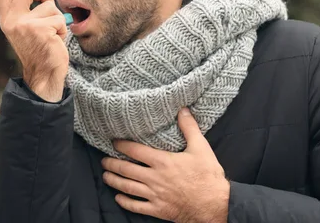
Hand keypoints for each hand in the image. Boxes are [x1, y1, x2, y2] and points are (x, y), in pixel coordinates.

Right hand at [0, 0, 68, 101]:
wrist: (44, 74)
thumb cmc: (40, 49)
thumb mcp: (27, 26)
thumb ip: (28, 7)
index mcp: (6, 19)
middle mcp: (12, 21)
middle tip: (48, 3)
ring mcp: (25, 25)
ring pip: (50, 7)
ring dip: (57, 19)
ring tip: (53, 33)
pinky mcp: (41, 30)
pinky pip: (59, 19)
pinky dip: (63, 28)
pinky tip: (56, 40)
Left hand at [101, 108, 229, 222]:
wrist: (216, 205)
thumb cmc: (208, 176)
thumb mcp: (201, 148)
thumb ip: (189, 127)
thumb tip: (183, 109)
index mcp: (162, 161)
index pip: (135, 151)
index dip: (121, 145)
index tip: (113, 142)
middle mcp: (154, 178)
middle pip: (126, 169)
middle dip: (112, 163)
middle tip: (103, 160)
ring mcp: (154, 195)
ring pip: (127, 187)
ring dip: (114, 181)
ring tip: (105, 175)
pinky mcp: (158, 209)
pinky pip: (136, 206)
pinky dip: (125, 201)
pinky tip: (118, 197)